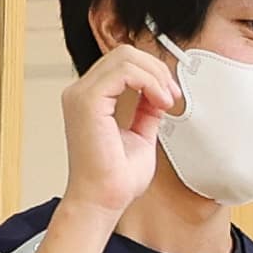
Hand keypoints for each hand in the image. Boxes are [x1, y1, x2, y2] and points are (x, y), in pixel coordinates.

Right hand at [58, 36, 178, 224]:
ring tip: (166, 101)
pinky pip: (123, 71)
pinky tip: (160, 102)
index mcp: (91, 99)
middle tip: (172, 97)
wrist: (103, 199)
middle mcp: (80, 92)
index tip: (171, 97)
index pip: (123, 63)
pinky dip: (150, 82)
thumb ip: (146, 110)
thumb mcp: (141, 134)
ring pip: (125, 56)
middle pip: (125, 53)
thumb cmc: (116, 177)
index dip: (153, 73)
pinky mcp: (86, 101)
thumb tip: (159, 93)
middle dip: (157, 70)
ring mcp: (80, 95)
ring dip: (156, 75)